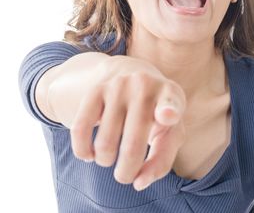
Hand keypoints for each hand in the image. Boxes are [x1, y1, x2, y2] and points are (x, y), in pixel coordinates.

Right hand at [49, 55, 186, 190]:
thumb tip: (139, 183)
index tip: (166, 117)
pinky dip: (82, 151)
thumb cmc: (155, 112)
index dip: (168, 111)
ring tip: (111, 157)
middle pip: (132, 146)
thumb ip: (161, 159)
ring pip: (104, 144)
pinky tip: (90, 154)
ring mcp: (118, 85)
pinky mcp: (95, 89)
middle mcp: (144, 85)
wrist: (131, 73)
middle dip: (126, 172)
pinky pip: (80, 130)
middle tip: (125, 174)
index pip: (171, 103)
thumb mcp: (169, 131)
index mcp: (170, 94)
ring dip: (105, 161)